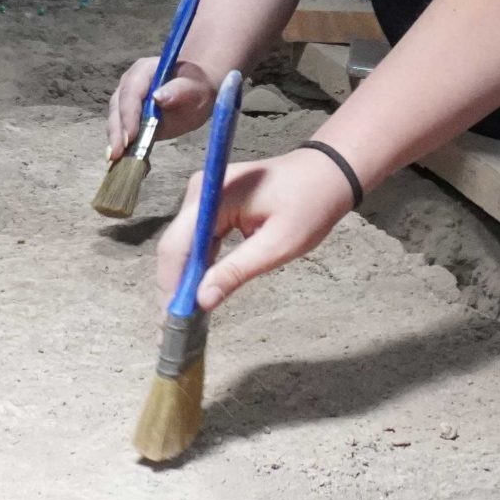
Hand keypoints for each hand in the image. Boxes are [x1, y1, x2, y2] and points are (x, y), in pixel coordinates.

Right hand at [106, 55, 216, 156]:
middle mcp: (129, 84)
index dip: (129, 113)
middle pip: (118, 106)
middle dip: (117, 131)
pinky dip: (119, 145)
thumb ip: (180, 90)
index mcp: (144, 71)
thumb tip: (158, 97)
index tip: (131, 136)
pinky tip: (119, 162)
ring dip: (114, 140)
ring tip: (115, 160)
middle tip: (117, 154)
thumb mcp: (196, 88)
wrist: (195, 92)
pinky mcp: (127, 117)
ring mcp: (125, 100)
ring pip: (115, 119)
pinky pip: (120, 130)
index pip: (131, 91)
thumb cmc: (197, 88)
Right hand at [154, 145, 359, 311]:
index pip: (176, 245)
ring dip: (183, 278)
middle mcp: (200, 191)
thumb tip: (201, 299)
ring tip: (183, 315)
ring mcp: (205, 195)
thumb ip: (236, 271)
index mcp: (213, 194)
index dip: (170, 285)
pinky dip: (198, 264)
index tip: (170, 320)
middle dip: (173, 286)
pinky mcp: (213, 203)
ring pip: (183, 244)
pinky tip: (199, 289)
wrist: (328, 172)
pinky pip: (197, 238)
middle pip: (175, 246)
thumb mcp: (278, 244)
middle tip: (174, 327)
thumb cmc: (310, 203)